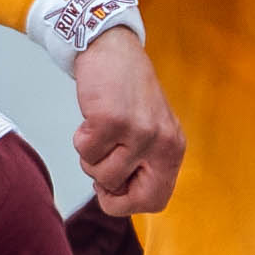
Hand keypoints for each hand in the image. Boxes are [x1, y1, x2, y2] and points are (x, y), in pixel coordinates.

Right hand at [70, 31, 184, 216]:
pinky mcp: (111, 121)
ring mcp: (137, 133)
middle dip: (107, 187)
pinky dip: (81, 137)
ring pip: (101, 175)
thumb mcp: (150, 132)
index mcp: (173, 149)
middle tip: (103, 159)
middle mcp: (162, 143)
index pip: (155, 200)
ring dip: (91, 157)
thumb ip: (143, 165)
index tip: (112, 191)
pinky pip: (86, 151)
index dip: (127, 204)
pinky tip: (92, 117)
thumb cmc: (127, 93)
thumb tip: (118, 199)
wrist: (112, 50)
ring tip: (101, 130)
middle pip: (127, 196)